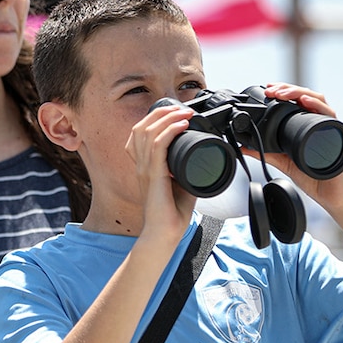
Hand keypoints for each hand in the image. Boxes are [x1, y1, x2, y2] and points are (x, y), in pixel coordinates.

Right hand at [126, 100, 197, 241]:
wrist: (165, 234)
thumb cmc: (172, 214)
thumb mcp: (181, 185)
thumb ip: (187, 170)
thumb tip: (203, 157)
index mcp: (144, 167)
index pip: (138, 135)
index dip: (153, 119)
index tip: (174, 114)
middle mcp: (141, 166)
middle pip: (140, 128)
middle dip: (160, 113)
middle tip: (180, 109)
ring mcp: (145, 170)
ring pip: (147, 132)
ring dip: (167, 118)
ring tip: (183, 114)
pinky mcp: (153, 176)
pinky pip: (157, 146)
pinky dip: (170, 131)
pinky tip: (181, 125)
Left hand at [246, 83, 342, 209]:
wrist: (332, 195)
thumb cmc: (314, 177)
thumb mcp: (284, 162)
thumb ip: (266, 153)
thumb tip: (244, 146)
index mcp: (307, 125)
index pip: (297, 101)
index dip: (283, 92)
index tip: (267, 89)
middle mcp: (319, 122)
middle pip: (306, 96)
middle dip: (287, 89)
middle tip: (271, 90)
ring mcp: (329, 126)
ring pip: (318, 99)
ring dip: (299, 93)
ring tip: (282, 93)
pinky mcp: (337, 134)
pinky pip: (329, 115)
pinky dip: (317, 106)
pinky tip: (305, 102)